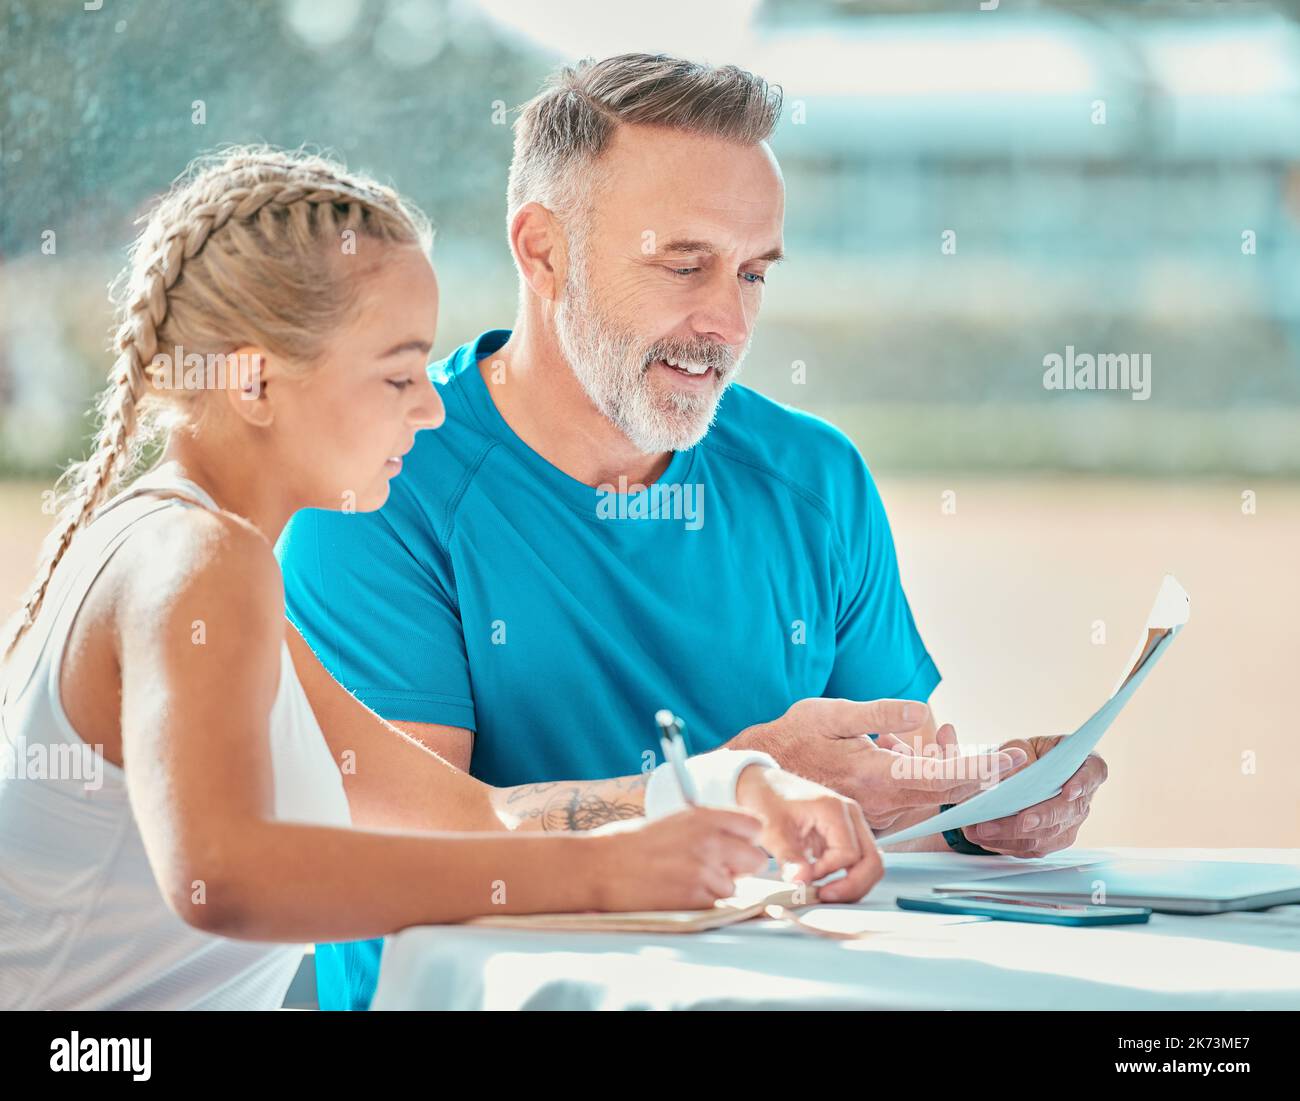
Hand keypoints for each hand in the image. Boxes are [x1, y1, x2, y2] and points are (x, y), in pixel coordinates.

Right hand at [590, 806, 768, 909]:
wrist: (600, 867)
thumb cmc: (631, 844)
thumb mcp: (674, 821)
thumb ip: (707, 829)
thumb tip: (735, 843)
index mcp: (704, 816)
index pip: (754, 826)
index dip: (746, 839)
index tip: (735, 846)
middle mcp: (710, 841)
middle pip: (756, 860)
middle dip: (740, 868)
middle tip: (716, 869)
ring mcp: (704, 870)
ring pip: (734, 888)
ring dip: (716, 889)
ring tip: (684, 881)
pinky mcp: (695, 898)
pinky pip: (715, 905)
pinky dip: (700, 904)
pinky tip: (676, 893)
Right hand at [734, 698, 1024, 831]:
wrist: (762, 773)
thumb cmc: (794, 738)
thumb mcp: (832, 714)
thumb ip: (878, 713)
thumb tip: (920, 713)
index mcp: (878, 775)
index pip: (945, 777)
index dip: (984, 768)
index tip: (1014, 759)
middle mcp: (883, 801)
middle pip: (948, 791)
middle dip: (977, 769)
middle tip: (1004, 752)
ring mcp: (879, 812)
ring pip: (931, 794)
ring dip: (944, 766)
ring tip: (936, 732)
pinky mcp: (873, 813)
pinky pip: (913, 797)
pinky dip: (922, 774)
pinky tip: (900, 747)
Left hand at [735, 765, 882, 902]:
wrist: (761, 784)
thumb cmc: (766, 801)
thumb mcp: (771, 830)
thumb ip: (788, 858)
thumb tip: (802, 883)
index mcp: (834, 809)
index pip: (849, 854)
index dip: (828, 872)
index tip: (804, 875)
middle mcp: (851, 815)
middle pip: (872, 861)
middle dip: (852, 887)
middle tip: (824, 896)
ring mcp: (852, 824)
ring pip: (870, 863)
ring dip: (852, 884)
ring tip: (823, 891)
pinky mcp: (847, 833)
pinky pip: (859, 861)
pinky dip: (847, 877)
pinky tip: (823, 881)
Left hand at [962, 736, 1107, 857]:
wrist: (1016, 775)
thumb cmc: (1024, 754)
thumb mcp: (1020, 746)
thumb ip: (1019, 755)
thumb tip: (1015, 773)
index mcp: (1084, 765)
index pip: (1093, 772)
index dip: (1083, 782)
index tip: (1069, 791)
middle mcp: (1082, 798)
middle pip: (1067, 812)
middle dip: (1042, 818)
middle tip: (1022, 821)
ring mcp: (1070, 823)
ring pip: (1049, 836)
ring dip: (1015, 835)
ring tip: (985, 830)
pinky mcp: (1052, 841)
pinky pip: (1033, 849)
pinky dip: (1007, 844)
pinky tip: (985, 837)